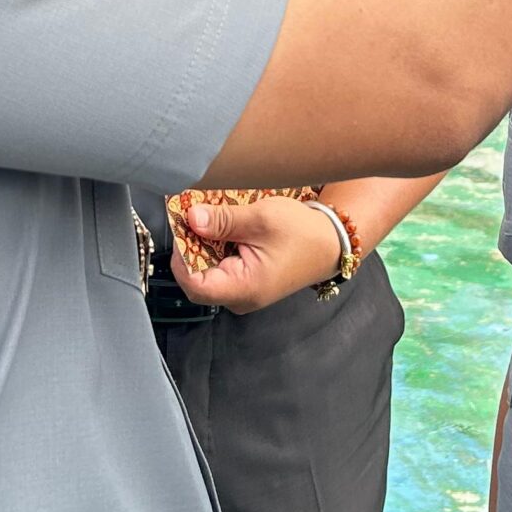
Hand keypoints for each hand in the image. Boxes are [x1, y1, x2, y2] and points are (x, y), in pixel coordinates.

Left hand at [169, 195, 345, 313]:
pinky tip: (221, 225)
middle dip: (191, 245)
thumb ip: (222, 221)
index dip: (181, 255)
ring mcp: (242, 291)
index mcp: (243, 289)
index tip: (182, 226)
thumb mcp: (261, 219)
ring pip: (206, 270)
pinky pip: (219, 266)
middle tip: (193, 214)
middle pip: (197, 276)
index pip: (193, 284)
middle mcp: (239, 297)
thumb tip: (190, 218)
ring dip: (202, 243)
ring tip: (208, 216)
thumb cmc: (301, 233)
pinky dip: (215, 245)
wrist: (330, 242)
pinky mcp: (245, 281)